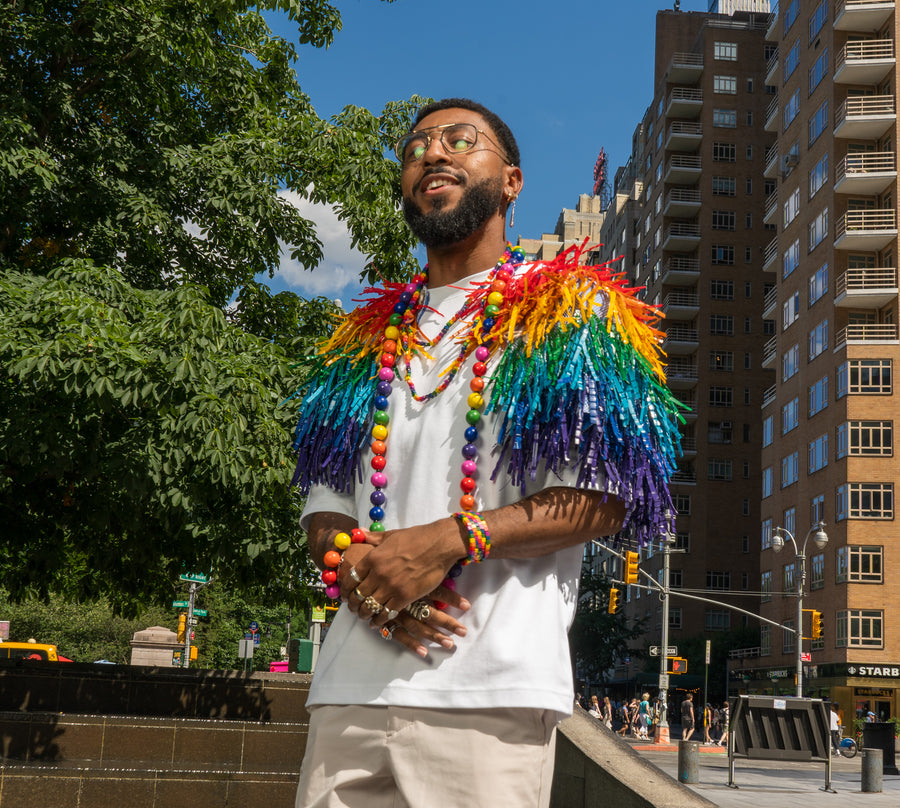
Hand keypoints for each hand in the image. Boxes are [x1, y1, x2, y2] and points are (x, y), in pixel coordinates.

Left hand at [339, 524, 469, 655]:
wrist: (440, 544)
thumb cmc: (417, 537)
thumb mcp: (391, 535)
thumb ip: (373, 537)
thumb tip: (359, 532)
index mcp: (373, 557)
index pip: (351, 578)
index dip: (346, 589)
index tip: (346, 595)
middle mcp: (379, 573)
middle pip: (358, 595)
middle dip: (354, 605)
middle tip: (354, 609)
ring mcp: (391, 586)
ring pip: (370, 606)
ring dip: (365, 614)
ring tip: (364, 617)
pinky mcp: (405, 596)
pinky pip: (387, 613)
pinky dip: (380, 620)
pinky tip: (377, 622)